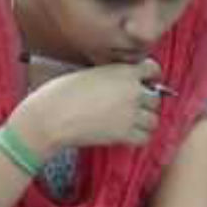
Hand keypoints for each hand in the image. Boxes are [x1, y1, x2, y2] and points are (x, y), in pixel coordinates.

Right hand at [8, 59, 161, 157]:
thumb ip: (111, 76)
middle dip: (145, 101)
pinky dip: (138, 136)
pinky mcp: (124, 135)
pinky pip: (145, 137)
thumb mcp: (89, 73)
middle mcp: (132, 91)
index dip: (150, 76)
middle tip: (130, 105)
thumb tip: (119, 83)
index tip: (144, 82)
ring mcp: (131, 114)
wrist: (51, 117)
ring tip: (128, 121)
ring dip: (144, 120)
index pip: (153, 69)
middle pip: (156, 98)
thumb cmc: (60, 93)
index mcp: (123, 71)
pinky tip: (124, 133)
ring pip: (154, 119)